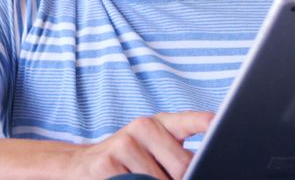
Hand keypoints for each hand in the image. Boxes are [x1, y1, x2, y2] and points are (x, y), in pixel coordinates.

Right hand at [66, 111, 212, 179]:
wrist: (79, 165)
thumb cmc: (125, 161)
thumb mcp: (151, 150)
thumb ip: (176, 155)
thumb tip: (200, 168)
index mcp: (158, 123)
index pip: (187, 121)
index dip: (203, 122)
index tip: (215, 122)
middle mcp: (142, 126)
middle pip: (182, 165)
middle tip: (163, 177)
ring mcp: (124, 143)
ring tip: (138, 179)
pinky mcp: (108, 163)